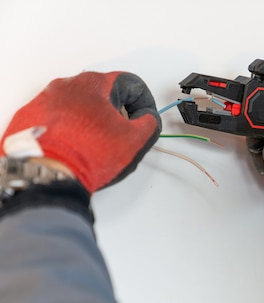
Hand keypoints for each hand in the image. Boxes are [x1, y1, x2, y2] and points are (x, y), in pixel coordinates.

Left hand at [1, 72, 160, 193]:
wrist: (46, 174)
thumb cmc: (86, 155)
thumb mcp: (135, 140)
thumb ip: (149, 122)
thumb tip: (147, 119)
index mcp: (95, 84)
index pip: (131, 84)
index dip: (145, 103)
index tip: (144, 119)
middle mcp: (67, 85)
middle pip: (103, 93)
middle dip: (116, 112)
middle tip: (121, 135)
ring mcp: (45, 100)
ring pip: (78, 105)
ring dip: (92, 121)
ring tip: (96, 145)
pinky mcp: (30, 117)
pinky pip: (56, 118)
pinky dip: (68, 130)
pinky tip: (75, 148)